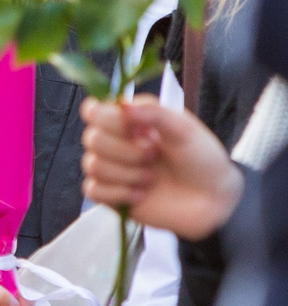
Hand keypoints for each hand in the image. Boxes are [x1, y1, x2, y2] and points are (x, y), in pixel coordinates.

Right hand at [81, 96, 240, 240]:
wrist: (213, 200)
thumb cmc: (202, 159)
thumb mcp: (184, 128)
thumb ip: (153, 111)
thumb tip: (121, 105)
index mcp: (130, 121)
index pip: (94, 111)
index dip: (108, 119)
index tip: (138, 128)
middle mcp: (116, 143)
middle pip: (92, 139)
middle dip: (126, 150)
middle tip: (153, 155)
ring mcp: (111, 170)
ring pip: (93, 166)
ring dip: (128, 174)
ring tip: (153, 178)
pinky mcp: (110, 196)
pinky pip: (94, 190)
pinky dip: (120, 193)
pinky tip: (142, 195)